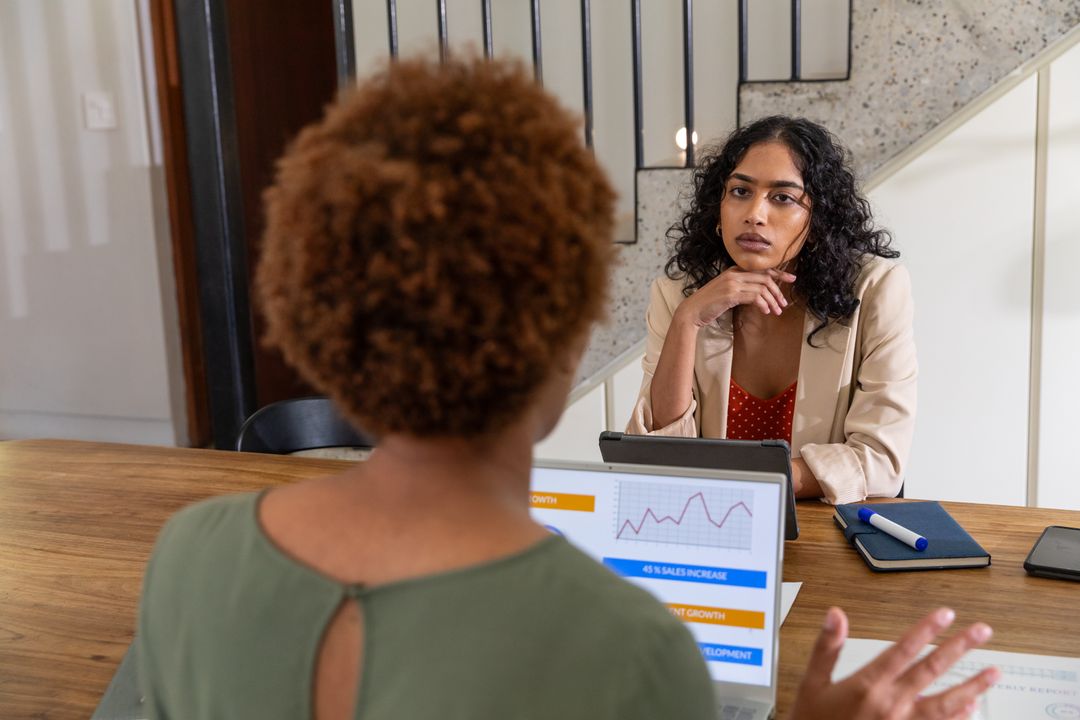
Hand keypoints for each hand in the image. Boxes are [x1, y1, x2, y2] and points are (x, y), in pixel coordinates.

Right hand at [676, 267, 795, 327]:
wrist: (692, 311)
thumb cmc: (709, 304)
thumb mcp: (726, 291)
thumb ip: (741, 288)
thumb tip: (759, 294)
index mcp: (734, 271)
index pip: (761, 269)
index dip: (779, 274)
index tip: (791, 279)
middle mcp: (734, 274)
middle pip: (765, 278)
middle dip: (778, 290)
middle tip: (784, 303)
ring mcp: (732, 283)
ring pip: (762, 288)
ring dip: (772, 300)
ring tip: (776, 311)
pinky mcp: (731, 294)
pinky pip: (754, 296)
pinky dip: (763, 304)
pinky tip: (765, 311)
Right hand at [788, 607, 998, 719]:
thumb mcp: (812, 683)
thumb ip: (827, 648)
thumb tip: (836, 614)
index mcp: (867, 685)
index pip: (903, 649)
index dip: (926, 629)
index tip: (946, 614)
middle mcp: (890, 705)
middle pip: (932, 671)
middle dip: (959, 648)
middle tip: (982, 631)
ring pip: (946, 705)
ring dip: (972, 687)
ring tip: (993, 672)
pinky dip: (959, 718)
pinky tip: (973, 708)